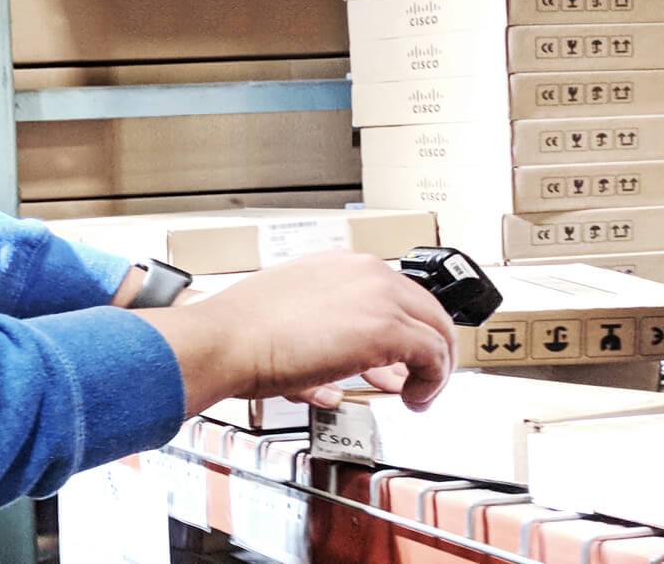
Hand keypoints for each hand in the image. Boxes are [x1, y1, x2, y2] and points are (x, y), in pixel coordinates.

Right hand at [131, 251, 455, 414]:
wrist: (225, 340)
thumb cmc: (241, 333)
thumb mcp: (291, 316)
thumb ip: (327, 332)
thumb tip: (347, 368)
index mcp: (340, 265)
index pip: (396, 294)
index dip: (405, 331)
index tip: (400, 358)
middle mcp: (365, 272)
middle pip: (427, 309)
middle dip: (429, 349)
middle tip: (419, 378)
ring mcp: (377, 297)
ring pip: (437, 332)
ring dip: (433, 369)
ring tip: (418, 394)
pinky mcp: (385, 328)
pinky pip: (434, 356)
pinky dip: (431, 382)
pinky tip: (413, 399)